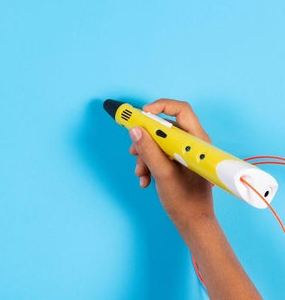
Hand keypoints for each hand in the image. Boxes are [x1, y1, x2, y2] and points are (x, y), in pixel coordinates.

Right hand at [129, 99, 213, 230]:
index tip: (141, 115)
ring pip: (158, 141)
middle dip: (146, 138)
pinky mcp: (178, 161)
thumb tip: (135, 129)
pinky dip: (149, 163)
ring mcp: (184, 152)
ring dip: (145, 154)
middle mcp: (192, 143)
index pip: (180, 110)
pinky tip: (145, 179)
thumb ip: (148, 150)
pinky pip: (159, 153)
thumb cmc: (185, 201)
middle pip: (164, 127)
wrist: (193, 224)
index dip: (160, 106)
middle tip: (134, 150)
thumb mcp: (163, 174)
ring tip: (140, 172)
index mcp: (196, 141)